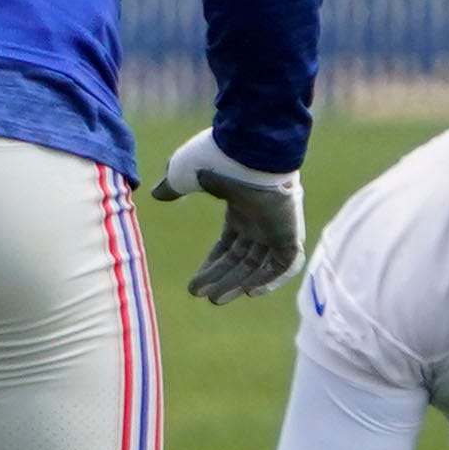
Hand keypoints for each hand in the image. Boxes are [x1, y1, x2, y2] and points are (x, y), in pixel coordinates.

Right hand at [149, 129, 305, 303]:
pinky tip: (249, 292)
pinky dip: (270, 280)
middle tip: (202, 296)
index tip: (194, 283)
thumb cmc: (221, 158)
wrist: (251, 150)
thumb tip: (158, 194)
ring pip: (259, 267)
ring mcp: (276, 228)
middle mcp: (260, 222)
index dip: (211, 266)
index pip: (227, 247)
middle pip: (241, 260)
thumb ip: (175, 187)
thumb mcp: (188, 174)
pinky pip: (285, 265)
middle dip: (221, 279)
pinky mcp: (290, 232)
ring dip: (239, 284)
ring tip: (215, 299)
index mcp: (241, 210)